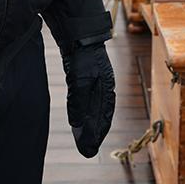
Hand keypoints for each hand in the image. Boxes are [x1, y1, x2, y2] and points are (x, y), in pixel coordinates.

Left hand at [62, 42, 114, 157]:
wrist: (80, 34)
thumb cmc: (83, 56)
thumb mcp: (80, 79)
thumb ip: (79, 101)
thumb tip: (77, 123)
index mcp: (107, 88)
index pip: (104, 116)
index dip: (98, 132)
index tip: (92, 148)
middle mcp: (104, 87)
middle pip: (100, 115)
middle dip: (94, 134)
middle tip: (87, 151)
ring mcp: (96, 83)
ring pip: (93, 110)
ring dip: (88, 126)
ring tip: (83, 141)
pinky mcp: (85, 79)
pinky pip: (85, 101)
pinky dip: (82, 113)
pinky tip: (78, 121)